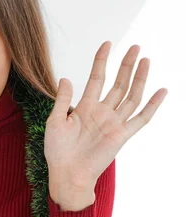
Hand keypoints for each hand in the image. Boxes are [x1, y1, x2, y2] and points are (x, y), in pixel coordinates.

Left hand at [45, 41, 167, 210]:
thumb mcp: (55, 120)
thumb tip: (65, 78)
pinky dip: (152, 105)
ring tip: (146, 60)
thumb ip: (63, 100)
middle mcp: (102, 112)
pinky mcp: (122, 135)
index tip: (108, 44)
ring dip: (139, 78)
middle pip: (118, 83)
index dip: (102, 61)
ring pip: (131, 96)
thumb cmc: (57, 150)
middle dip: (126, 65)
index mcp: (85, 106)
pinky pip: (141, 118)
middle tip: (136, 47)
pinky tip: (162, 91)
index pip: (97, 78)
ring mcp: (114, 122)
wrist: (66, 173)